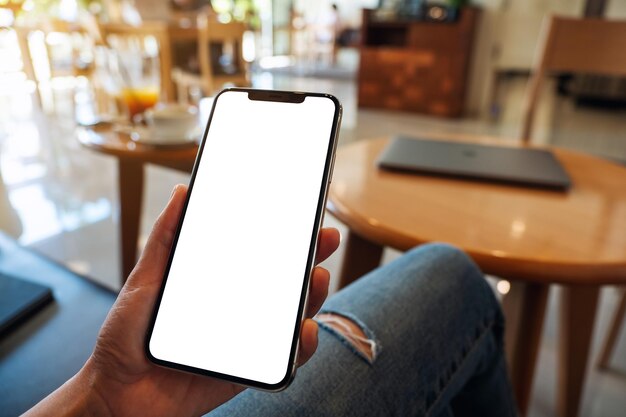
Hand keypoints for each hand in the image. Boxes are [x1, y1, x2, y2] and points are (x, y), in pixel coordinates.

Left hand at [26, 184, 339, 416]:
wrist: (116, 391)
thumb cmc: (127, 335)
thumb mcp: (146, 278)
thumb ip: (165, 237)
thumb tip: (182, 193)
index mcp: (220, 286)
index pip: (261, 257)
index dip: (287, 237)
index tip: (306, 216)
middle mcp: (238, 309)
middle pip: (285, 283)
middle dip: (311, 259)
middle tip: (324, 239)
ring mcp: (245, 339)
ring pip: (292, 317)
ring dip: (313, 297)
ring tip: (316, 278)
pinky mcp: (246, 371)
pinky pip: (283, 360)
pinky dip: (301, 346)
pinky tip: (303, 329)